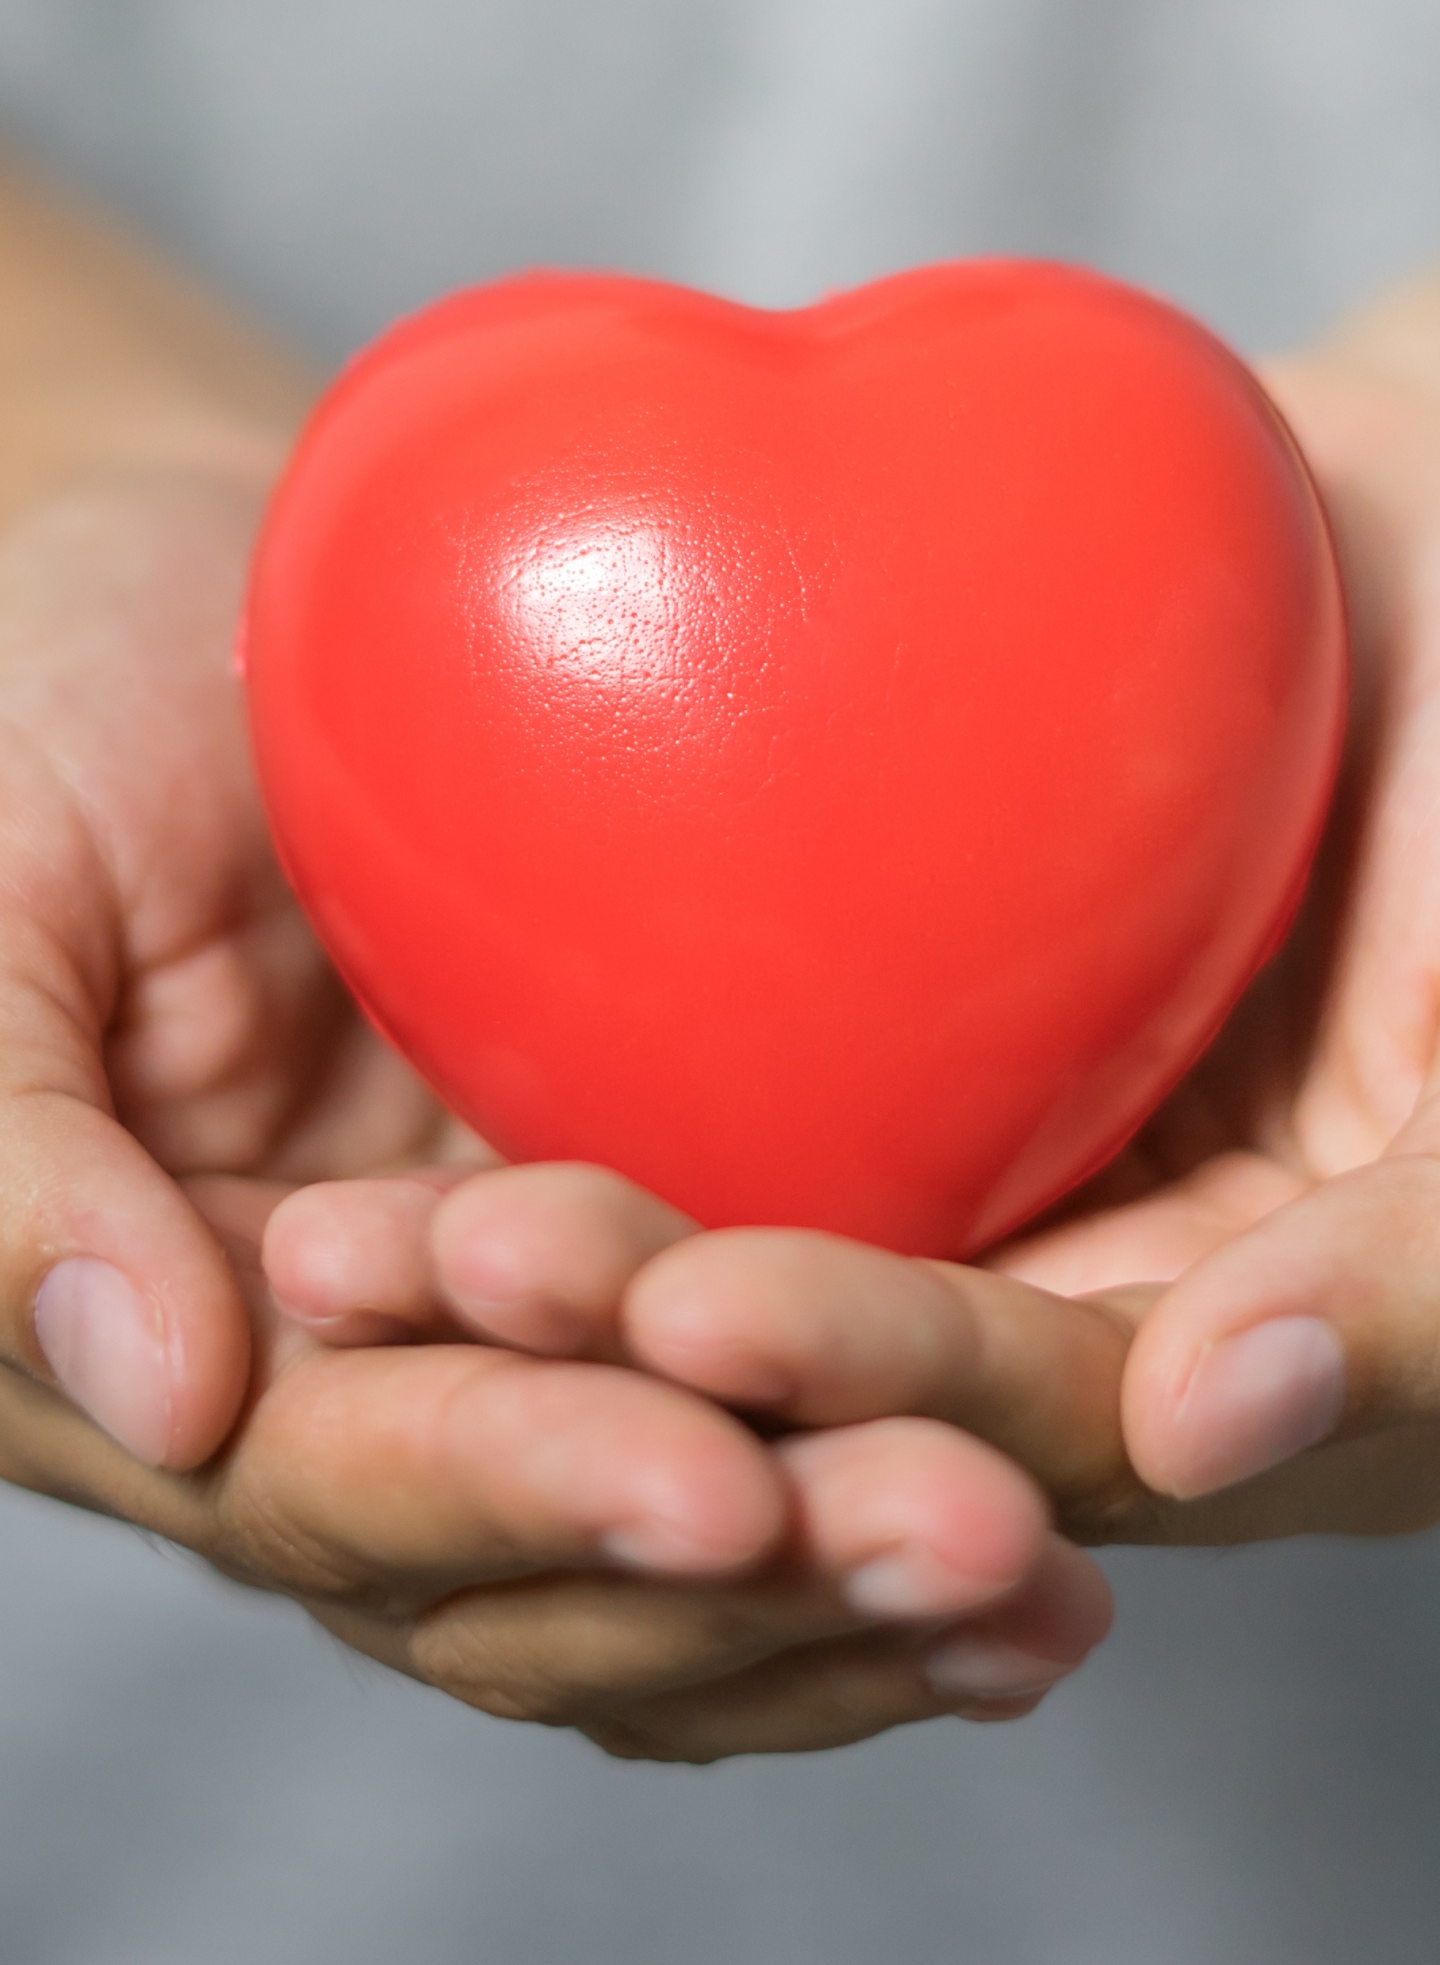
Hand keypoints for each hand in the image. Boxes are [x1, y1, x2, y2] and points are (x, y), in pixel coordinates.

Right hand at [0, 459, 1109, 1758]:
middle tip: (969, 1535)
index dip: (522, 1486)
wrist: (227, 589)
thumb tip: (167, 1395)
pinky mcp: (639, 1229)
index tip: (717, 1485)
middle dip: (747, 1573)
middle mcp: (339, 1382)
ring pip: (671, 1528)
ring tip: (1036, 1570)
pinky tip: (1053, 1523)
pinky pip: (761, 1393)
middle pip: (542, 1563)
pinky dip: (881, 1463)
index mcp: (163, 1335)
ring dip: (847, 1575)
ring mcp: (500, 1324)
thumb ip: (14, 1160)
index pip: (341, 1481)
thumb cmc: (50, 700)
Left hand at [272, 278, 1439, 1550]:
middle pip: (831, 1380)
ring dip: (550, 1280)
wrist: (1427, 564)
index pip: (1023, 1425)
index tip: (692, 1307)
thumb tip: (1199, 1422)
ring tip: (346, 1243)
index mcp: (1244, 1378)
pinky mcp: (889, 1054)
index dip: (868, 1377)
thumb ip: (1424, 1280)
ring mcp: (981, 1180)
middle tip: (425, 1272)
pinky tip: (404, 1120)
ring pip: (738, 1261)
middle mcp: (1086, 1313)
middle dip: (626, 1361)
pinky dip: (572, 1122)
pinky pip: (712, 1100)